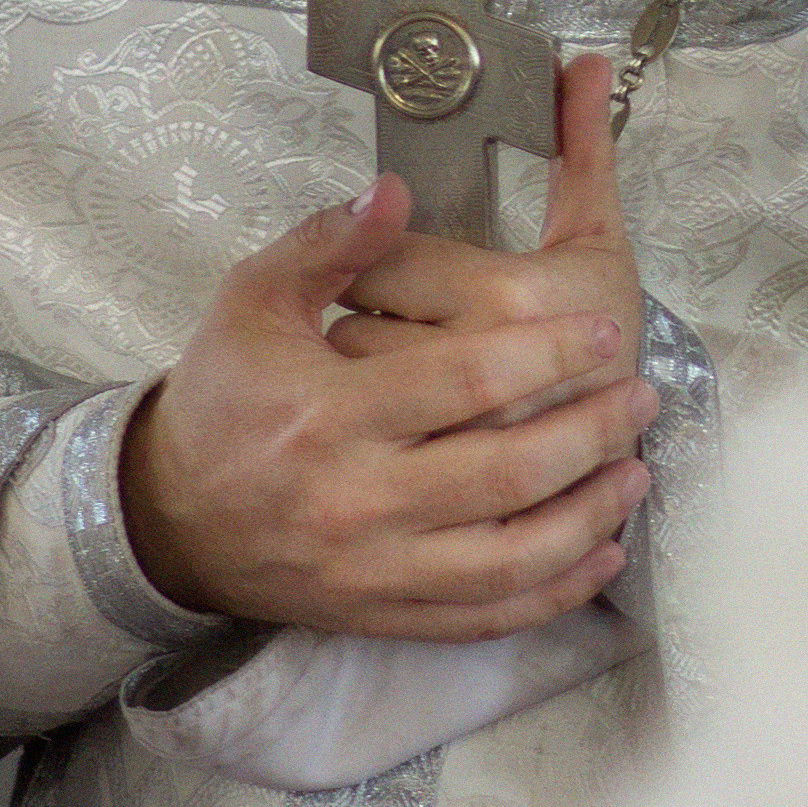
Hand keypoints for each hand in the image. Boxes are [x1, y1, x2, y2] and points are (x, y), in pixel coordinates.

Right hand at [121, 54, 656, 640]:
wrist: (166, 517)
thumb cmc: (223, 398)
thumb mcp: (253, 301)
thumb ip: (329, 244)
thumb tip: (396, 191)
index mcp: (330, 414)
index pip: (466, 380)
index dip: (548, 354)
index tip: (602, 330)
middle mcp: (358, 500)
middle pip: (506, 471)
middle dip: (591, 431)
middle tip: (641, 393)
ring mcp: (375, 568)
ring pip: (511, 556)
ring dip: (589, 513)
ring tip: (637, 469)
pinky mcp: (385, 614)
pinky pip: (489, 615)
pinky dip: (555, 590)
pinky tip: (602, 551)